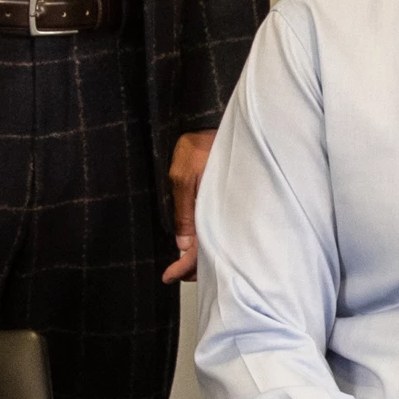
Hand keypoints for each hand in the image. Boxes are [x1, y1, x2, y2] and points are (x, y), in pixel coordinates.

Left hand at [162, 130, 214, 282]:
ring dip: (202, 253)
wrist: (210, 122)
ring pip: (218, 239)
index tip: (169, 276)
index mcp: (215, 208)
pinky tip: (201, 240)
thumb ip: (184, 212)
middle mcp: (225, 211)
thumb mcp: (184, 177)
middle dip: (195, 266)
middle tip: (176, 274)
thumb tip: (182, 244)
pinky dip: (210, 237)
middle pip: (214, 250)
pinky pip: (220, 225)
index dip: (185, 266)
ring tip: (185, 262)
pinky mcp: (228, 199)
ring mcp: (227, 205)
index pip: (201, 248)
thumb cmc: (199, 146)